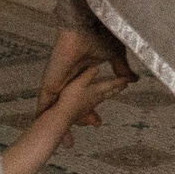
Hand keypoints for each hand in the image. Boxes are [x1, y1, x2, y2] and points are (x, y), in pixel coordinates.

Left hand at [37, 26, 129, 143]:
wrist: (84, 30)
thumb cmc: (98, 38)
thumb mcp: (114, 57)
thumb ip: (121, 70)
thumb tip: (132, 80)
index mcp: (82, 74)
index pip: (86, 99)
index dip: (91, 112)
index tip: (97, 123)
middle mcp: (69, 80)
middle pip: (71, 107)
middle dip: (78, 123)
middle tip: (80, 138)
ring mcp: (58, 82)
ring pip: (56, 109)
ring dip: (60, 125)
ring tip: (65, 143)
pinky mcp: (50, 83)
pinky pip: (44, 104)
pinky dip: (44, 117)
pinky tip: (42, 128)